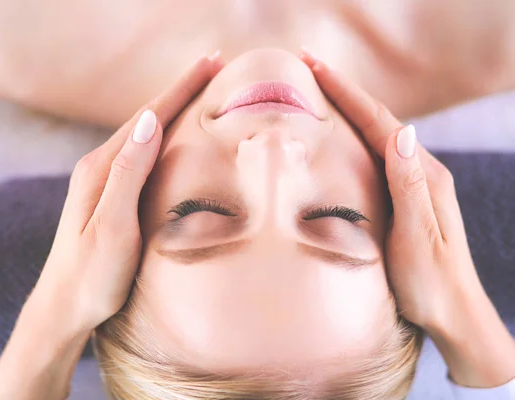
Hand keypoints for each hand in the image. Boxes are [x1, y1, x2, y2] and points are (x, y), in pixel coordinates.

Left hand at [0, 54, 223, 399]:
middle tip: (213, 67)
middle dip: (180, 90)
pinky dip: (162, 136)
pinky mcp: (107, 195)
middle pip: (146, 118)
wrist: (62, 308)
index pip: (149, 117)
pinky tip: (172, 137)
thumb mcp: (112, 227)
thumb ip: (128, 173)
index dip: (181, 88)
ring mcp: (101, 180)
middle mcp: (99, 167)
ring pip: (143, 134)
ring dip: (172, 109)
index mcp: (102, 169)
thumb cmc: (91, 276)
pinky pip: (139, 154)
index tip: (211, 63)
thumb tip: (148, 121)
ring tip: (199, 92)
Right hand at [300, 50, 514, 387]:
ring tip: (320, 90)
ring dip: (350, 108)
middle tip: (309, 65)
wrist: (456, 314)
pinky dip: (357, 134)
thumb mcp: (418, 237)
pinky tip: (344, 134)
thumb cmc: (433, 283)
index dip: (347, 93)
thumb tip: (402, 131)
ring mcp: (417, 183)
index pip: (380, 122)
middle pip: (380, 119)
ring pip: (379, 133)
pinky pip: (379, 154)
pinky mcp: (409, 196)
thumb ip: (410, 185)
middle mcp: (422, 172)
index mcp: (423, 176)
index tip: (314, 66)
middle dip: (345, 90)